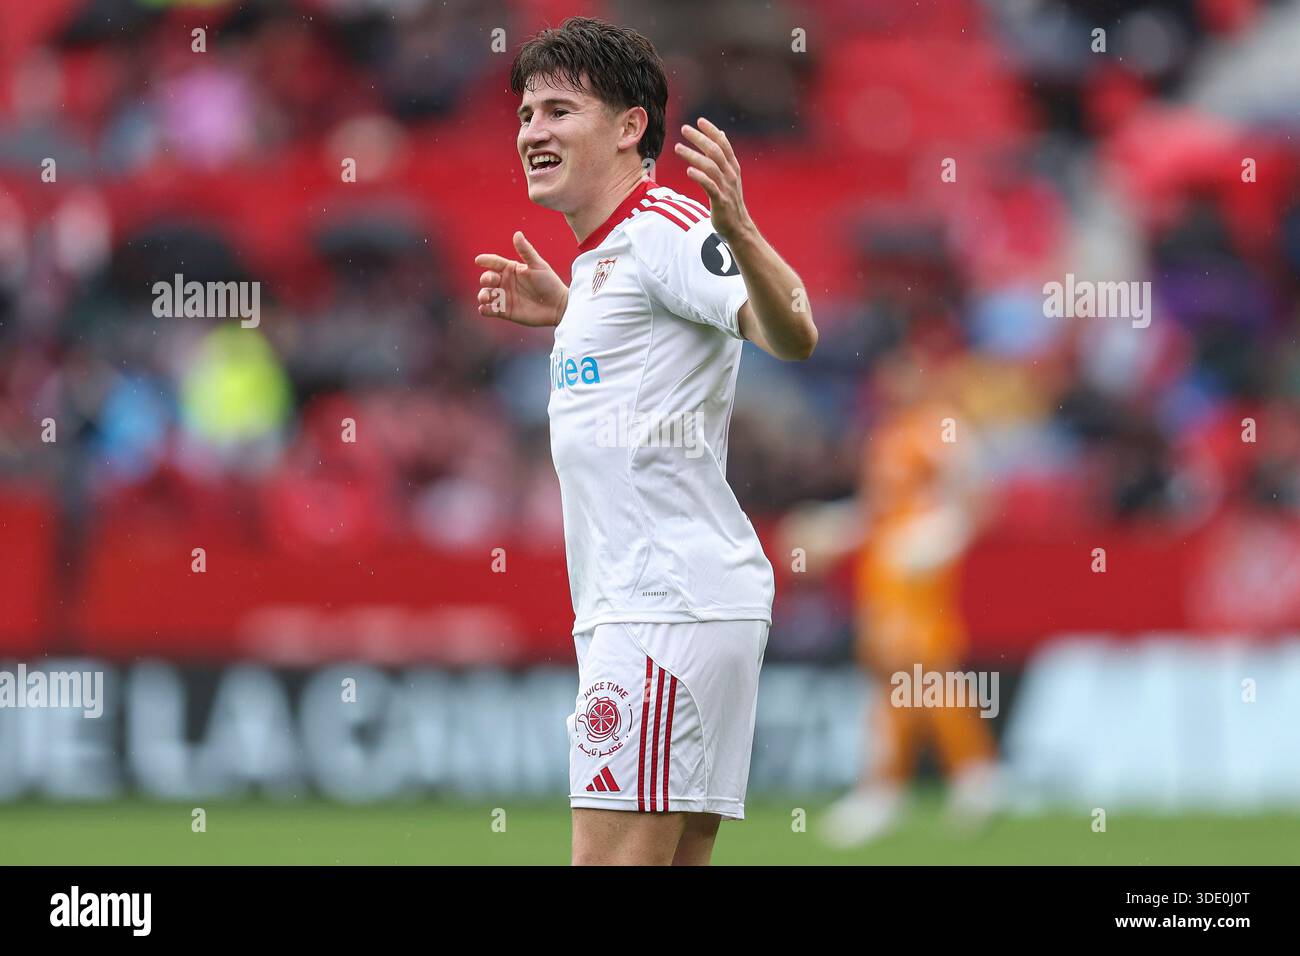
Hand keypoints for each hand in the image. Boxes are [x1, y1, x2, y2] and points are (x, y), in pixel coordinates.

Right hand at [475, 232, 567, 326]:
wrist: (557, 306)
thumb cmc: (550, 283)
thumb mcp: (538, 265)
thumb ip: (526, 251)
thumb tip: (517, 234)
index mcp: (511, 269)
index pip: (494, 263)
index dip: (486, 260)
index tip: (478, 260)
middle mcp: (505, 282)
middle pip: (487, 278)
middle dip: (485, 279)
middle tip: (490, 281)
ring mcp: (504, 297)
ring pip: (485, 294)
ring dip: (482, 296)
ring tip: (486, 298)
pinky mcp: (505, 312)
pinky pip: (489, 311)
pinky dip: (484, 310)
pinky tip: (485, 309)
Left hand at [674, 117, 752, 242]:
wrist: (738, 227)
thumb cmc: (730, 200)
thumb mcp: (729, 175)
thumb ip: (724, 156)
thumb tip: (721, 133)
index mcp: (733, 167)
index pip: (723, 144)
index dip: (711, 131)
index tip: (699, 120)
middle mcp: (730, 174)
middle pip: (715, 151)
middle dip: (699, 138)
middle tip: (684, 129)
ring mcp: (726, 187)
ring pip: (710, 166)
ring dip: (693, 155)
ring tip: (678, 148)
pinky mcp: (720, 201)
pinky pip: (710, 186)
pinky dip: (700, 177)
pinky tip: (689, 171)